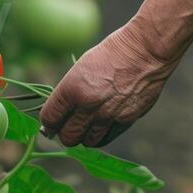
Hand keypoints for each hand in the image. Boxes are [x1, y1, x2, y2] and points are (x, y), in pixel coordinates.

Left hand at [38, 23, 177, 147]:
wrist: (144, 51)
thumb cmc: (111, 54)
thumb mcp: (81, 68)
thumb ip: (70, 93)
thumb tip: (60, 113)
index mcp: (72, 88)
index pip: (50, 118)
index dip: (48, 123)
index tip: (50, 123)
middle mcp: (88, 105)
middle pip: (68, 136)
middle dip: (64, 134)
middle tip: (67, 127)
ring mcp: (108, 115)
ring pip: (87, 142)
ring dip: (83, 137)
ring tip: (85, 128)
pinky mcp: (126, 120)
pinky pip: (106, 138)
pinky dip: (100, 136)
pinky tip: (99, 129)